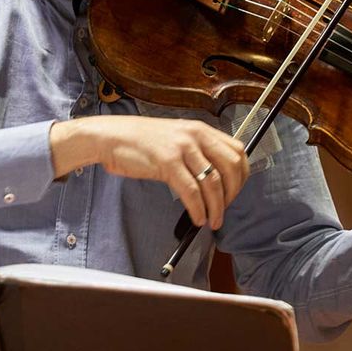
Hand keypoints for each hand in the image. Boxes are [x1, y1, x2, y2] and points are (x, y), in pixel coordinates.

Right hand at [50, 116, 248, 228]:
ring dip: (217, 207)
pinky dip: (198, 209)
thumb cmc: (137, 141)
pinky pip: (191, 191)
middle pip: (232, 167)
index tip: (234, 191)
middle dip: (232, 194)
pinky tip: (197, 217)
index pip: (237, 151)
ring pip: (213, 182)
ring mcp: (182, 148)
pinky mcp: (167, 163)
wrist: (109, 136)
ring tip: (212, 221)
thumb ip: (195, 150)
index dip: (242, 175)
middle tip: (223, 209)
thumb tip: (212, 176)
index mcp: (200, 129)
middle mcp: (195, 136)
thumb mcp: (174, 138)